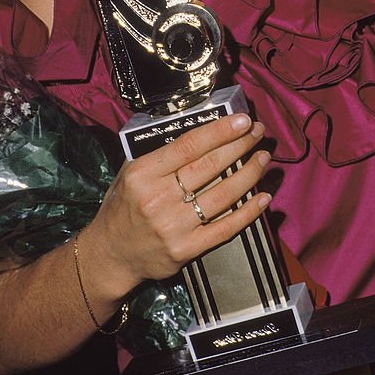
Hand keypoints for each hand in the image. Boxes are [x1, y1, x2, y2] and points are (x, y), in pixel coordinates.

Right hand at [84, 113, 270, 296]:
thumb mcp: (130, 173)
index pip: (188, 146)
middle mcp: (158, 198)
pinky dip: (248, 212)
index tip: (241, 120)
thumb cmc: (123, 207)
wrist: (111, 254)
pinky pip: (225, 228)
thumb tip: (200, 133)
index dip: (219, 131)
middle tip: (257, 132)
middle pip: (209, 166)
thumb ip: (160, 155)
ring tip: (263, 158)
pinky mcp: (187, 249)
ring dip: (249, 174)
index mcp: (143, 173)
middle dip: (239, 145)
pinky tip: (263, 197)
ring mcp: (174, 226)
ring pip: (222, 195)